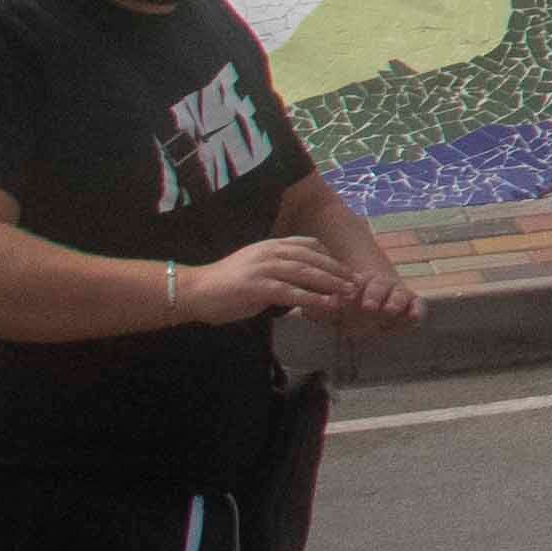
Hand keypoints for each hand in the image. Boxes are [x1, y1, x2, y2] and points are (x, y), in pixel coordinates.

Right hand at [175, 233, 383, 328]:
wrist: (195, 291)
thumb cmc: (226, 285)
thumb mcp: (257, 269)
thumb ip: (279, 270)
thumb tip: (302, 281)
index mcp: (271, 245)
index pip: (309, 244)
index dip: (330, 257)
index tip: (345, 270)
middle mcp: (271, 252)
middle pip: (313, 257)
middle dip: (337, 271)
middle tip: (356, 284)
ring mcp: (264, 268)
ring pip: (306, 273)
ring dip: (331, 283)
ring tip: (348, 294)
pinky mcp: (258, 286)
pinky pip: (291, 292)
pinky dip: (312, 299)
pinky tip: (326, 306)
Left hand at [323, 224, 420, 327]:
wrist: (371, 303)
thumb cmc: (347, 307)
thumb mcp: (330, 309)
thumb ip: (319, 311)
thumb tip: (304, 311)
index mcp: (359, 285)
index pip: (357, 284)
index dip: (351, 291)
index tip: (344, 299)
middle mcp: (380, 287)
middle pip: (379, 286)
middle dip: (374, 294)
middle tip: (368, 306)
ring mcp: (397, 295)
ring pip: (399, 294)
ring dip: (394, 301)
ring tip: (389, 310)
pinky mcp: (411, 306)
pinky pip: (417, 306)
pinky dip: (417, 310)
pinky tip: (414, 317)